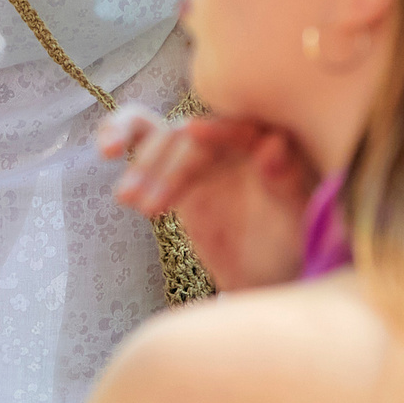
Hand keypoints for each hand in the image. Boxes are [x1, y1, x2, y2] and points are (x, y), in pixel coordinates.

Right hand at [99, 106, 318, 291]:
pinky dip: (121, 131)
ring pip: (164, 139)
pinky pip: (144, 136)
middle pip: (194, 138)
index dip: (219, 128)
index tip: (192, 130)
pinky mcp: (172, 161)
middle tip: (148, 209)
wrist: (262, 275)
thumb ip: (288, 184)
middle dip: (168, 169)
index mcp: (272, 145)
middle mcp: (234, 138)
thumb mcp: (295, 225)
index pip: (244, 127)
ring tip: (128, 201)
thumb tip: (273, 145)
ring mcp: (202, 148)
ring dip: (143, 168)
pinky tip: (107, 147)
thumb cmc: (287, 250)